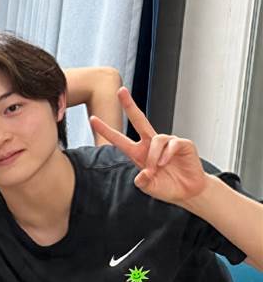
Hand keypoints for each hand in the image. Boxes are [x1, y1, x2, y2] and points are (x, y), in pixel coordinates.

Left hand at [90, 87, 207, 204]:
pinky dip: (167, 155)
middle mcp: (151, 144)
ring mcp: (167, 142)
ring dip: (154, 156)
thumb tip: (142, 175)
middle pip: (139, 119)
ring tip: (158, 169)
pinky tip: (167, 163)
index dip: (106, 130)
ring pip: (155, 139)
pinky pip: (171, 144)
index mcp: (138, 153)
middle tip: (120, 90)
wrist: (188, 191)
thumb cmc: (167, 187)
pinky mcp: (182, 143)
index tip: (92, 119)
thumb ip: (142, 182)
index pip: (119, 139)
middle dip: (129, 105)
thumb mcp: (149, 188)